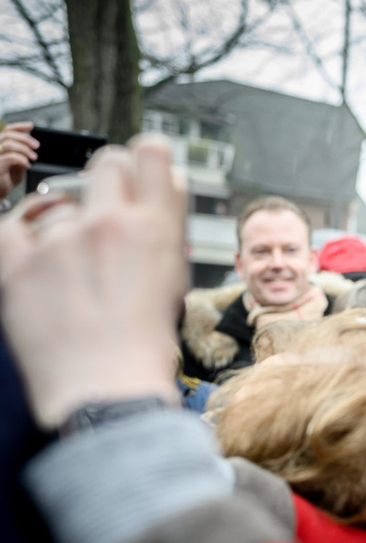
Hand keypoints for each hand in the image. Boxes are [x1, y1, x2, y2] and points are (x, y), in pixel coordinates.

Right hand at [0, 121, 38, 199]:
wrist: (0, 192)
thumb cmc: (7, 178)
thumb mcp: (18, 163)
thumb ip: (22, 154)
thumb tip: (32, 146)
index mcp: (0, 146)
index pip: (7, 131)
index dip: (19, 127)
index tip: (31, 126)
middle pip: (8, 135)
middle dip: (25, 139)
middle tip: (37, 146)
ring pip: (8, 144)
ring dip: (25, 149)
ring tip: (34, 157)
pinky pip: (10, 157)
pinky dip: (22, 159)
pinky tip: (27, 165)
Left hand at [0, 135, 186, 427]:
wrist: (105, 389)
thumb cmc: (144, 343)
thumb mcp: (174, 278)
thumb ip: (168, 225)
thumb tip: (166, 182)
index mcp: (155, 229)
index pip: (152, 153)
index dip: (148, 156)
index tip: (142, 167)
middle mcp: (109, 224)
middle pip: (106, 164)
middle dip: (110, 179)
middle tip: (108, 210)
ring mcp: (60, 241)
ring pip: (61, 203)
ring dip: (68, 222)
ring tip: (74, 262)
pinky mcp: (18, 262)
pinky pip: (15, 224)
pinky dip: (26, 232)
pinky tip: (40, 249)